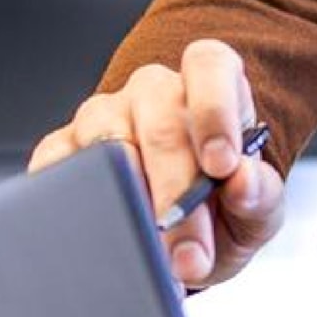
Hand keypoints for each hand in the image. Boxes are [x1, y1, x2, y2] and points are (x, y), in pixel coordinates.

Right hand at [25, 39, 287, 288]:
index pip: (208, 65)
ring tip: (151, 251)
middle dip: (177, 190)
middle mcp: (153, 92)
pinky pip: (57, 163)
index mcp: (208, 87)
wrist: (182, 244)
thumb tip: (243, 180)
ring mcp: (103, 116)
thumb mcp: (255, 212)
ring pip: (107, 136)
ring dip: (130, 199)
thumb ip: (259, 195)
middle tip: (189, 251)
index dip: (215, 109)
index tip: (221, 166)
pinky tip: (98, 233)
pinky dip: (74, 200)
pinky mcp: (62, 149)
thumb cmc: (222, 212)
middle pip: (160, 118)